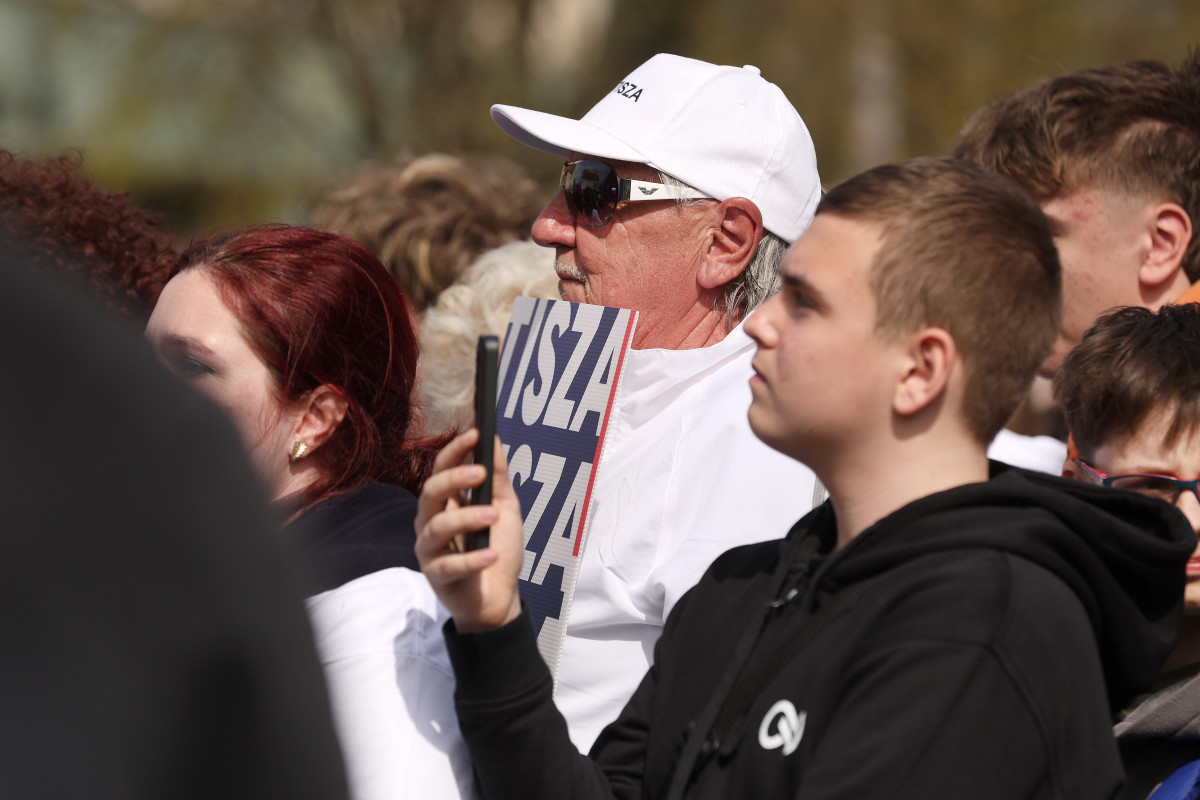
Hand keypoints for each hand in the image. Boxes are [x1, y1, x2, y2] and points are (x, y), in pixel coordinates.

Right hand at [415, 429, 524, 632]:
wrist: (498, 596)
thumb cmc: (497, 547)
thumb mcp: (505, 508)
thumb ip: (498, 477)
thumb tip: (494, 439)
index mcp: (446, 502)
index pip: (442, 468)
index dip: (455, 450)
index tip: (474, 433)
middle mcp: (431, 521)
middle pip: (430, 493)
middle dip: (455, 479)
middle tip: (481, 473)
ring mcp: (430, 549)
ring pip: (437, 527)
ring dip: (467, 518)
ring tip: (494, 516)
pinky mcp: (436, 576)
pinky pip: (448, 565)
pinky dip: (471, 559)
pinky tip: (491, 554)